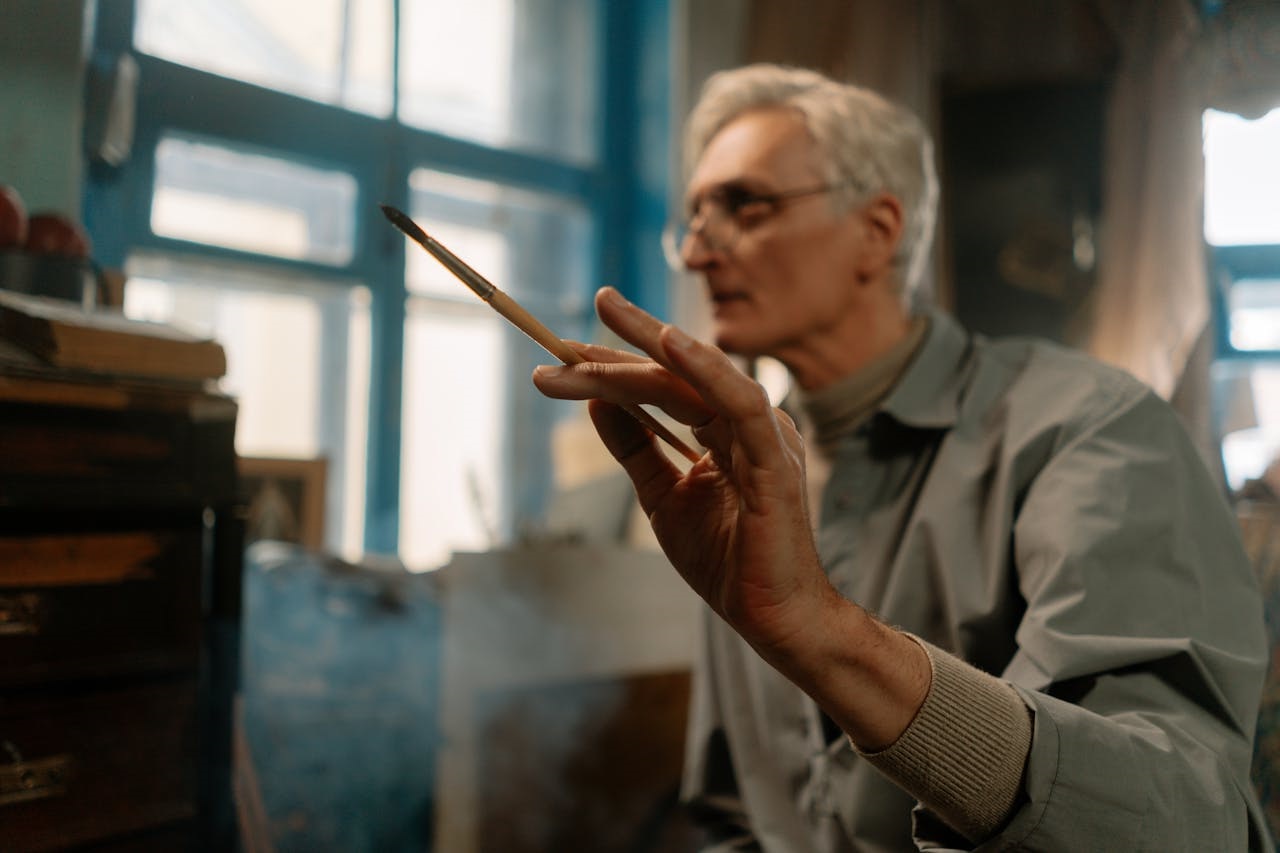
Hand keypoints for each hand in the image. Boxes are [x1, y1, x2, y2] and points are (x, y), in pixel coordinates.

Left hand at [532, 287, 833, 658]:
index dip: (618, 362)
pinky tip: (671, 342)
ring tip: (605, 320)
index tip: (567, 348)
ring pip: (699, 380)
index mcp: (724, 429)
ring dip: (648, 350)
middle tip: (594, 301)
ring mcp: (765, 437)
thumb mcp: (663, 497)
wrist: (772, 618)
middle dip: (630, 339)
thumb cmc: (727, 561)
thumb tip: (595, 403)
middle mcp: (747, 423)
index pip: (666, 383)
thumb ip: (636, 450)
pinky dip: (707, 371)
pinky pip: (741, 404)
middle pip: (680, 371)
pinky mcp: (776, 460)